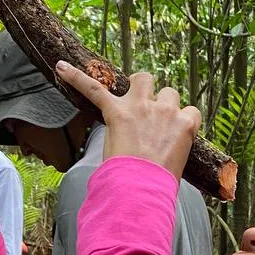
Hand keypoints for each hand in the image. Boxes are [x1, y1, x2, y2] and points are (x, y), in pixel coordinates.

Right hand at [56, 63, 200, 178]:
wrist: (141, 189)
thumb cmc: (123, 174)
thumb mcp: (110, 147)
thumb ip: (118, 129)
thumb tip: (126, 126)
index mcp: (117, 113)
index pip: (94, 89)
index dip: (76, 77)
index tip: (62, 66)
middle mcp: (141, 106)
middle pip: (143, 78)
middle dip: (145, 87)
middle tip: (147, 102)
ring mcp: (165, 112)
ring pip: (170, 93)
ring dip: (169, 105)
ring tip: (168, 125)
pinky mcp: (185, 123)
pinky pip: (193, 111)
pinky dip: (189, 120)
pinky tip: (184, 133)